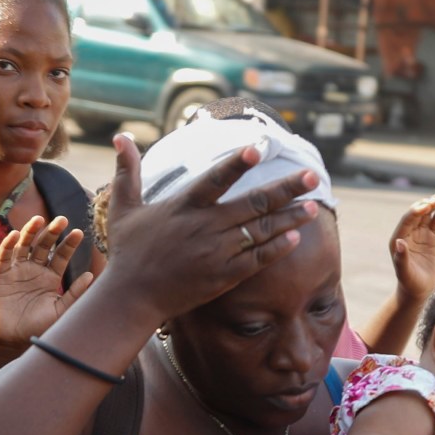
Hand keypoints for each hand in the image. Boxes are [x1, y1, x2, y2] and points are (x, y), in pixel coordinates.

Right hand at [0, 216, 96, 352]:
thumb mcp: (61, 310)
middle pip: (43, 245)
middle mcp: (35, 270)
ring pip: (24, 246)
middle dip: (52, 232)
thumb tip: (91, 275)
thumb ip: (74, 294)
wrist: (14, 341)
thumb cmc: (40, 327)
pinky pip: (4, 257)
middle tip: (62, 219)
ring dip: (30, 232)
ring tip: (38, 219)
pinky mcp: (1, 276)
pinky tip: (16, 235)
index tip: (79, 233)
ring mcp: (17, 271)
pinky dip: (8, 245)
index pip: (61, 256)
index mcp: (51, 277)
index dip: (68, 244)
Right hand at [94, 132, 321, 326]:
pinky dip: (277, 249)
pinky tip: (296, 238)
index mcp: (184, 206)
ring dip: (290, 218)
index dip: (237, 164)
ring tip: (314, 206)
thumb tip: (121, 136)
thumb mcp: (123, 208)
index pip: (216, 179)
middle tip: (313, 176)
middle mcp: (205, 227)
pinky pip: (257, 261)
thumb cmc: (128, 252)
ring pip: (261, 231)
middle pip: (254, 203)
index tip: (259, 149)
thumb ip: (127, 171)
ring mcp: (216, 253)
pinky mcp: (223, 277)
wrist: (132, 298)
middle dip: (287, 189)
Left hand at [389, 191, 434, 302]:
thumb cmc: (410, 282)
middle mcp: (408, 233)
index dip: (415, 212)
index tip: (425, 207)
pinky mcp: (432, 236)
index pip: (406, 221)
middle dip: (425, 205)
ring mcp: (420, 233)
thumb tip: (399, 242)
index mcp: (398, 239)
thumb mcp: (405, 272)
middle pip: (417, 214)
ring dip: (433, 203)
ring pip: (427, 214)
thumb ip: (401, 258)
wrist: (420, 289)